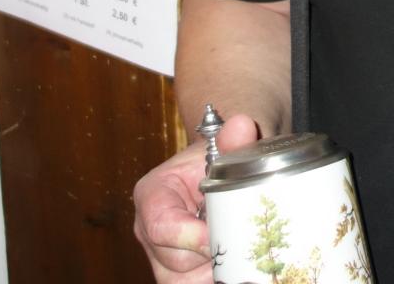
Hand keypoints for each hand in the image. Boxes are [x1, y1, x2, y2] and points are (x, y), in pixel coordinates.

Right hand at [132, 114, 260, 282]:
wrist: (223, 173)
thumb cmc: (219, 159)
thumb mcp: (225, 147)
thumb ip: (233, 139)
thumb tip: (244, 126)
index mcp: (152, 196)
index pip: (162, 226)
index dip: (193, 236)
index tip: (221, 234)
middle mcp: (149, 232)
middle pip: (178, 261)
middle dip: (213, 252)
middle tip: (244, 238)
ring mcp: (162, 259)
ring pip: (188, 280)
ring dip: (219, 269)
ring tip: (244, 248)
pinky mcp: (179, 276)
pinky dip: (220, 277)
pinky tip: (240, 265)